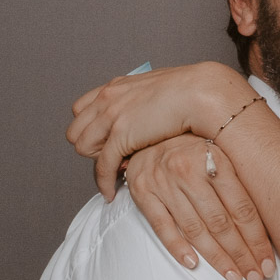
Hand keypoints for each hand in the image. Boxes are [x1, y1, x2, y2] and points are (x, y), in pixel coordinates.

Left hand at [67, 62, 250, 200]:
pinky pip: (102, 166)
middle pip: (76, 130)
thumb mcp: (158, 92)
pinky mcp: (121, 135)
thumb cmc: (192, 93)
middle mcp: (107, 98)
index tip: (109, 142)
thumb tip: (146, 118)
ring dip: (98, 161)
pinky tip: (111, 193)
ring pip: (83, 147)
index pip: (82, 110)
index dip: (93, 129)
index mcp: (116, 87)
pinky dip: (104, 182)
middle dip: (92, 146)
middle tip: (114, 156)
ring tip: (118, 169)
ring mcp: (111, 115)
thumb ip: (144, 103)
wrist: (203, 92)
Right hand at [124, 134, 276, 279]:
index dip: (257, 240)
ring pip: (195, 229)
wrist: (149, 130)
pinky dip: (178, 247)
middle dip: (241, 254)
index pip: (242, 208)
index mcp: (215, 160)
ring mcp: (164, 182)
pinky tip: (194, 264)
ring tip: (233, 277)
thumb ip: (238, 184)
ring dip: (216, 258)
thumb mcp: (220, 154)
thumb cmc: (191, 148)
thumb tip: (270, 222)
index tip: (268, 264)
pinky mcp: (142, 192)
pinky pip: (162, 226)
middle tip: (256, 278)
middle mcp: (189, 171)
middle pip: (221, 223)